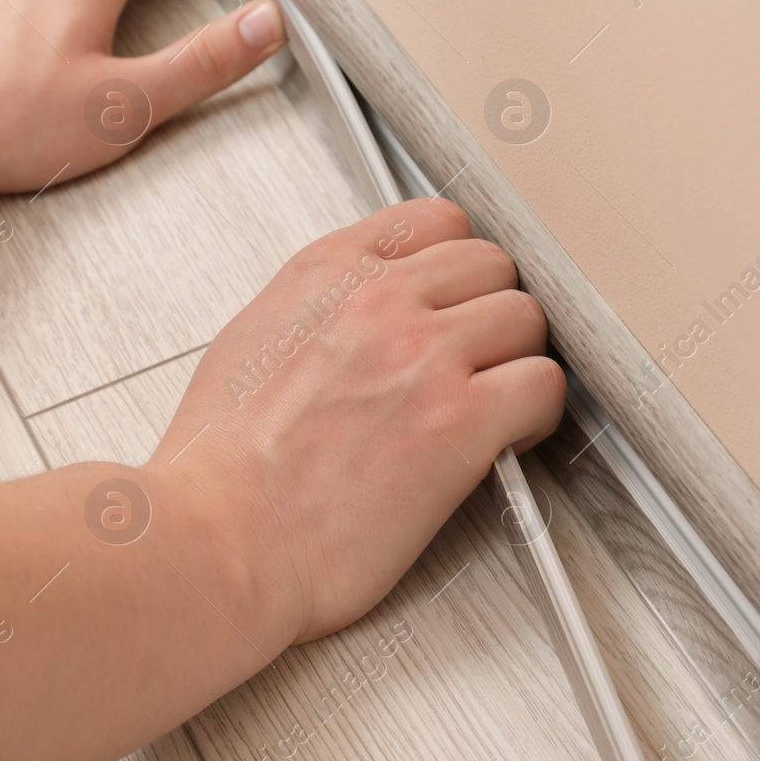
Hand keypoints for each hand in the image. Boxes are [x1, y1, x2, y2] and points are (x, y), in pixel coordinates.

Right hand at [147, 199, 565, 643]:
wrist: (216, 539)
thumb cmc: (217, 468)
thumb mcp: (251, 343)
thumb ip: (318, 309)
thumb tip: (358, 314)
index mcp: (326, 272)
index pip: (435, 221)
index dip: (456, 266)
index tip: (455, 299)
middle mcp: (380, 299)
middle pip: (492, 267)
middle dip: (490, 313)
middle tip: (480, 359)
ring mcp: (425, 355)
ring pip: (527, 319)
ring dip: (518, 360)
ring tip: (498, 401)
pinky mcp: (460, 421)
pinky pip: (543, 386)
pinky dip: (540, 413)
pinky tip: (513, 438)